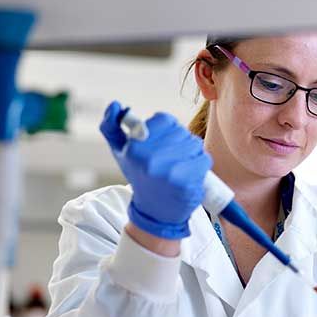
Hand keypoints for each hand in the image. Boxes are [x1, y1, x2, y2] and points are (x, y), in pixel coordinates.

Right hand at [100, 100, 211, 239]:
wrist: (155, 211)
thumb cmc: (139, 176)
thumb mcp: (120, 152)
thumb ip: (112, 127)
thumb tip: (115, 105)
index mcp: (135, 149)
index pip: (164, 119)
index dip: (166, 129)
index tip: (160, 143)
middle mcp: (152, 159)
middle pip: (181, 131)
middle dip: (179, 141)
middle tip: (171, 158)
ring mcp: (171, 172)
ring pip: (194, 143)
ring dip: (191, 152)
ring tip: (180, 166)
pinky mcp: (188, 182)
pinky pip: (204, 158)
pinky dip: (200, 164)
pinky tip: (189, 174)